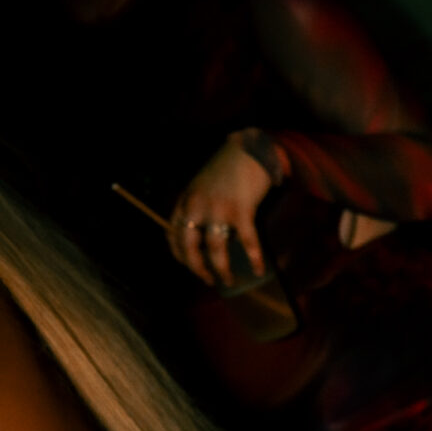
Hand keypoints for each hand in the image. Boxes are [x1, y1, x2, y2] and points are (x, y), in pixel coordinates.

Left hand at [168, 135, 273, 287]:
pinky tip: (258, 269)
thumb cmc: (227, 169)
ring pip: (215, 249)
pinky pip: (247, 242)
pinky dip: (254, 258)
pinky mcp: (241, 211)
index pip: (173, 235)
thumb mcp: (201, 187)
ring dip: (222, 269)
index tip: (191, 267)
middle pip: (189, 246)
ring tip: (229, 280)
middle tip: (207, 280)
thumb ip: (196, 208)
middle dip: (197, 268)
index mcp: (185, 201)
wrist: (249, 151)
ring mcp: (218, 209)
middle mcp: (197, 206)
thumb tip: (201, 238)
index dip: (180, 256)